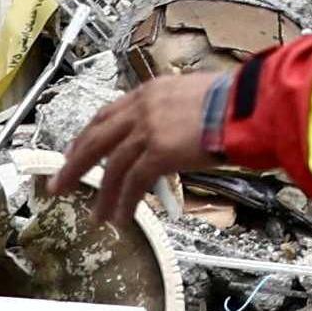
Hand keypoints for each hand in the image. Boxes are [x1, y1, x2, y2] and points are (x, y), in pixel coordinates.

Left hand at [56, 75, 231, 229]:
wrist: (252, 105)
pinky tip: (122, 218)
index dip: (88, 136)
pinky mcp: (159, 152)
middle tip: (59, 184)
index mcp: (151, 91)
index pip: (108, 114)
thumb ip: (175, 113)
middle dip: (74, 165)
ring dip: (103, 195)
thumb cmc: (239, 102)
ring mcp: (148, 129)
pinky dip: (125, 203)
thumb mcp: (197, 97)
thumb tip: (174, 135)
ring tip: (97, 215)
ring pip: (112, 167)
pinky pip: (133, 183)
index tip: (76, 152)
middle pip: (96, 139)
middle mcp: (144, 108)